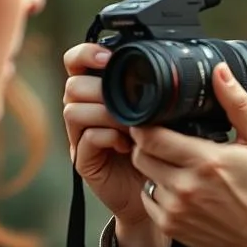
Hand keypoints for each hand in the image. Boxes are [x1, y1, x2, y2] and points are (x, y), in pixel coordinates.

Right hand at [62, 43, 147, 226]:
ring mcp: (81, 138)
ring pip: (73, 111)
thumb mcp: (160, 115)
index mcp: (99, 93)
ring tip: (130, 125)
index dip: (86, 54)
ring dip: (104, 114)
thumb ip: (156, 92)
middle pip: (73, 86)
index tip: (108, 58)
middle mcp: (85, 112)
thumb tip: (173, 66)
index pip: (77, 63)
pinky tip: (127, 144)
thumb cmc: (159, 150)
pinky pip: (84, 140)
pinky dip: (106, 137)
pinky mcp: (83, 162)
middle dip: (100, 90)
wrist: (155, 192)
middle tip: (126, 102)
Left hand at [129, 63, 246, 246]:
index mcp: (205, 161)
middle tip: (159, 136)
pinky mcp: (171, 226)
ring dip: (152, 165)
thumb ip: (236, 104)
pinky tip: (176, 185)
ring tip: (171, 160)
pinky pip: (148, 199)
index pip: (151, 137)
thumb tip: (219, 72)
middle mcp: (185, 187)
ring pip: (143, 175)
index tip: (151, 118)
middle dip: (146, 142)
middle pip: (140, 154)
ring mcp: (175, 209)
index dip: (145, 123)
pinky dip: (156, 189)